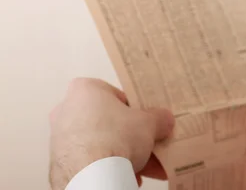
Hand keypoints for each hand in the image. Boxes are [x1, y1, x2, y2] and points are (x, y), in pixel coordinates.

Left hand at [49, 78, 174, 188]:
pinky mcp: (60, 161)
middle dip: (131, 136)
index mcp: (85, 90)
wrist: (92, 176)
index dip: (136, 109)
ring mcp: (60, 138)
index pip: (116, 95)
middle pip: (108, 122)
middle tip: (150, 145)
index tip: (147, 120)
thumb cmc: (116, 138)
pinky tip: (130, 177)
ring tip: (147, 167)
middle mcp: (67, 110)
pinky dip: (109, 167)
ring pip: (101, 143)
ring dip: (124, 154)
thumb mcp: (150, 123)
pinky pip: (90, 161)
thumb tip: (164, 120)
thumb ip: (159, 118)